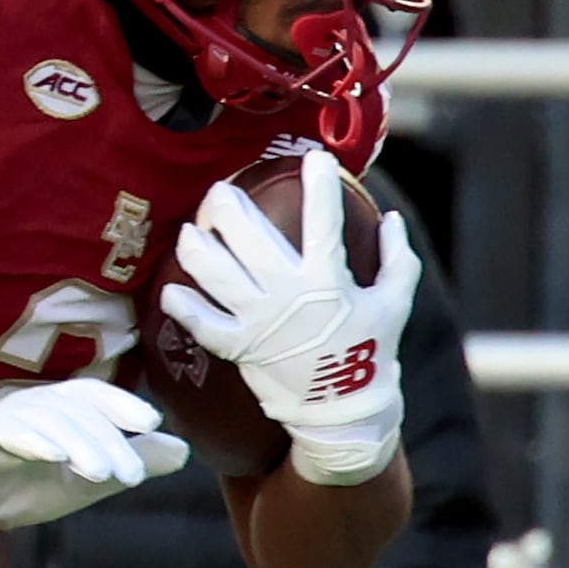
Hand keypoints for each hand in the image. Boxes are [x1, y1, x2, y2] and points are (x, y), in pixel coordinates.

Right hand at [0, 377, 187, 528]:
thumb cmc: (34, 484)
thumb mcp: (93, 478)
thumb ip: (134, 461)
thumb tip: (184, 451)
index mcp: (62, 406)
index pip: (96, 395)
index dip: (123, 404)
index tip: (152, 423)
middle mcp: (36, 404)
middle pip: (78, 412)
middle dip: (109, 441)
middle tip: (132, 476)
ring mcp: (7, 419)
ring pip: (49, 421)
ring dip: (79, 444)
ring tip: (101, 473)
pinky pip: (9, 432)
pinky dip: (35, 441)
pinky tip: (56, 457)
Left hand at [159, 149, 416, 486]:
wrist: (341, 410)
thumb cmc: (370, 351)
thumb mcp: (395, 303)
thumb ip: (397, 258)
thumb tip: (390, 217)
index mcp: (329, 281)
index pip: (323, 222)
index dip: (319, 185)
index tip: (313, 158)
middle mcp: (288, 297)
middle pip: (249, 238)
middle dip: (229, 205)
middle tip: (220, 191)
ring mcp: (259, 323)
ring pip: (216, 275)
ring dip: (198, 247)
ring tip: (189, 230)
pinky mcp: (240, 348)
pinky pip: (202, 325)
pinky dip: (184, 307)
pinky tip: (171, 289)